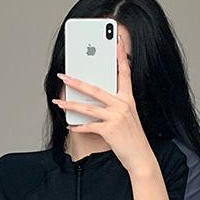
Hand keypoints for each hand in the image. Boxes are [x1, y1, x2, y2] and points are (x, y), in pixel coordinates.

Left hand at [52, 34, 156, 175]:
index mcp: (129, 99)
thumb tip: (93, 98)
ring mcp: (116, 117)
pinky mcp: (109, 130)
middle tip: (63, 76)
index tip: (115, 41)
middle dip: (76, 82)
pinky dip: (78, 127)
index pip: (125, 73)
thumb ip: (114, 105)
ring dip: (70, 105)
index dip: (120, 56)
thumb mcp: (128, 117)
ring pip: (88, 108)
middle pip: (96, 89)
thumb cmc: (132, 138)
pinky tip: (71, 126)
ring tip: (58, 102)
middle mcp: (123, 105)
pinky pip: (89, 126)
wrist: (141, 157)